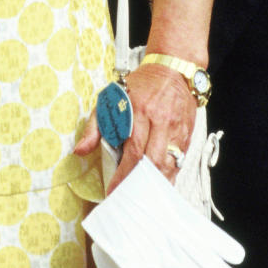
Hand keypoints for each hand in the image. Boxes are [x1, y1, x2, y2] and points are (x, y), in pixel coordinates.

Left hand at [75, 62, 195, 193]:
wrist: (173, 69)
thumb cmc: (141, 85)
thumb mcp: (111, 98)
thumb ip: (96, 125)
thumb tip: (80, 150)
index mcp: (139, 110)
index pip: (133, 149)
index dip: (123, 174)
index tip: (113, 190)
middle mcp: (160, 121)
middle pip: (152, 161)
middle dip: (138, 184)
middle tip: (126, 198)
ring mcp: (176, 129)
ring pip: (169, 165)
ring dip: (155, 184)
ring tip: (141, 197)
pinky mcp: (187, 135)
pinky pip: (179, 162)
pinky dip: (169, 177)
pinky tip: (158, 186)